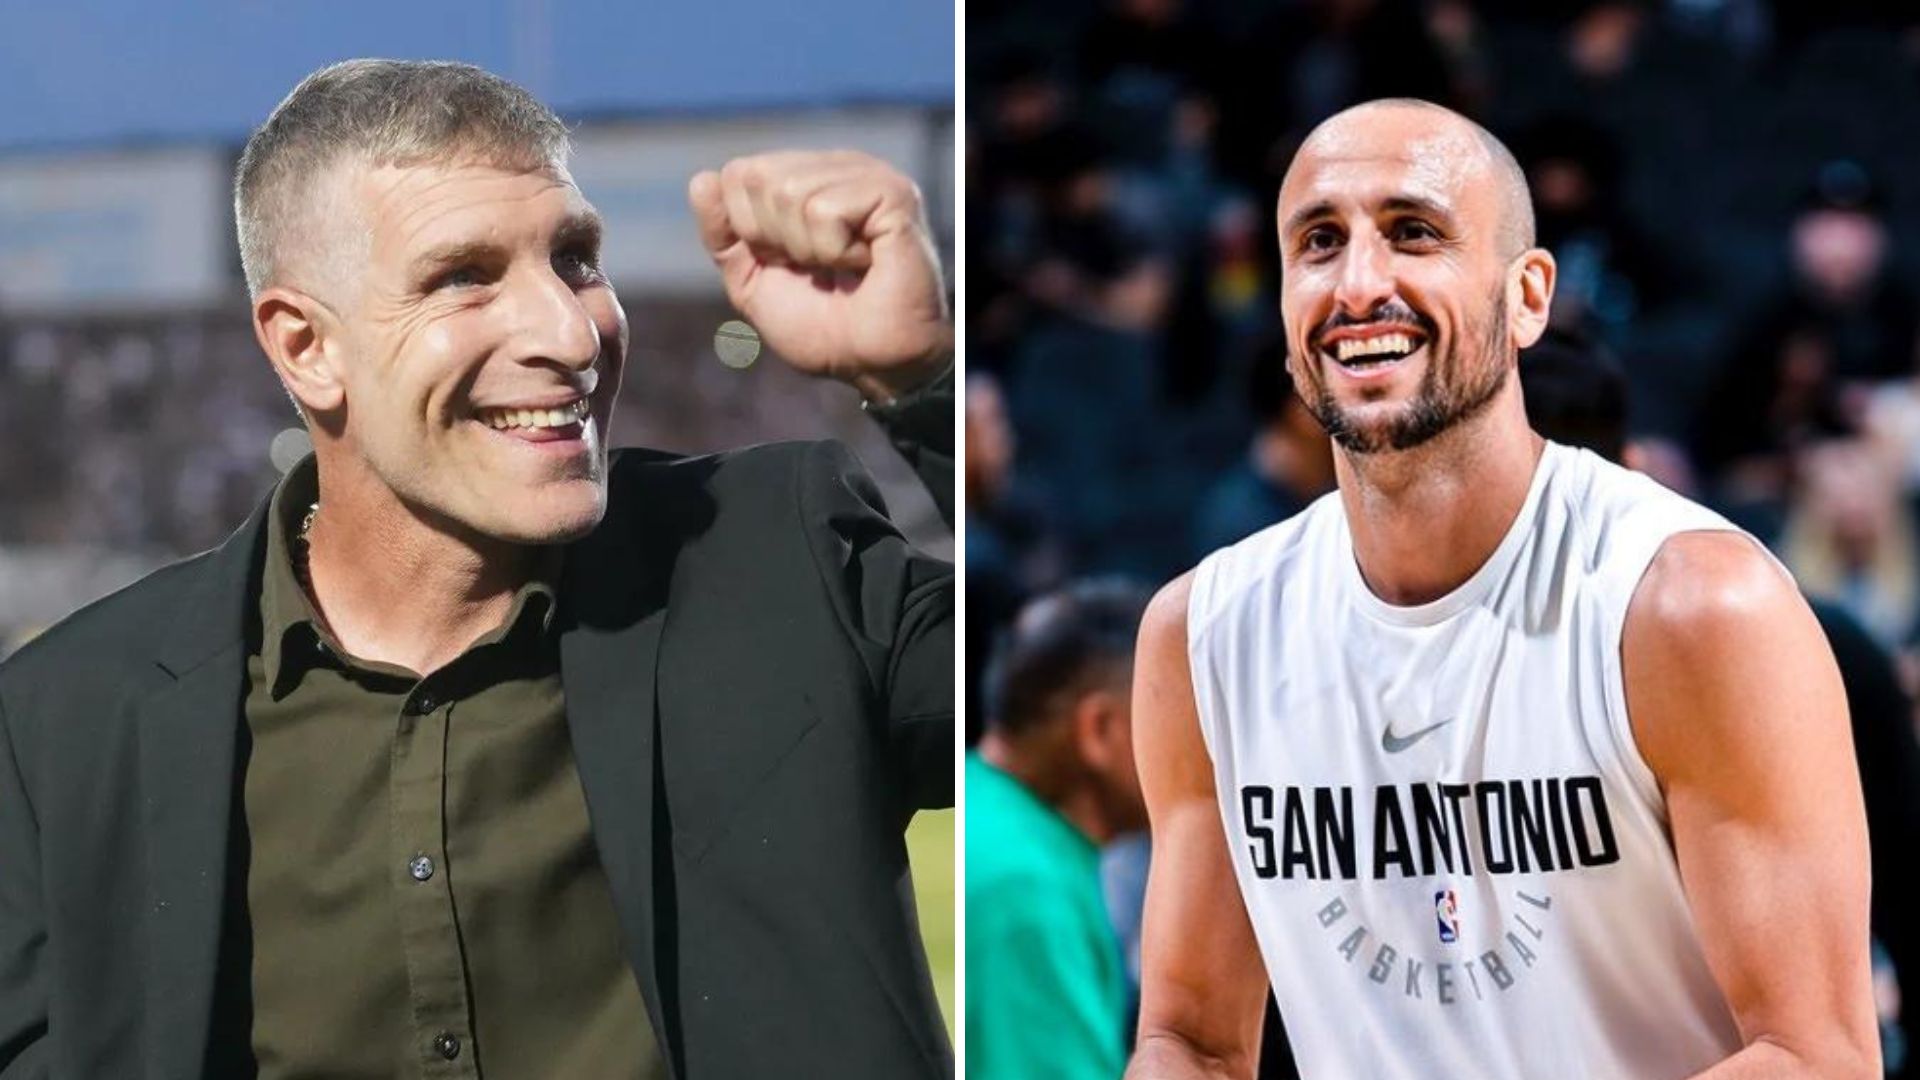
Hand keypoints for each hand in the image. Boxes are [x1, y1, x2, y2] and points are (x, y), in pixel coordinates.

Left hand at [689, 151, 951, 400]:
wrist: (874, 365)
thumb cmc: (824, 328)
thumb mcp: (753, 283)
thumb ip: (724, 235)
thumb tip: (701, 179)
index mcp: (807, 178)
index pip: (738, 175)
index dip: (750, 232)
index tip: (791, 264)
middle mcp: (838, 166)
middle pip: (758, 178)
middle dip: (776, 240)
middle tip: (819, 269)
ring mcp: (868, 175)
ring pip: (789, 192)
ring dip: (809, 251)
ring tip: (846, 269)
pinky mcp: (892, 194)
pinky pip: (825, 210)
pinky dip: (836, 252)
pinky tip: (867, 263)